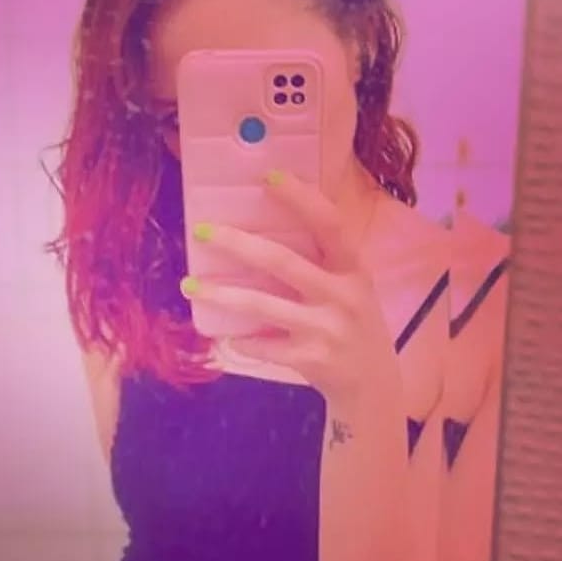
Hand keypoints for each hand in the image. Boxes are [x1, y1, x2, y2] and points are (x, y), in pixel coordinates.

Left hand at [180, 170, 394, 403]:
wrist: (373, 384)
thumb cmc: (352, 323)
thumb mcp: (351, 286)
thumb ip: (322, 261)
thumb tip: (265, 229)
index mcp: (353, 269)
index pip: (330, 224)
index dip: (301, 198)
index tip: (268, 176)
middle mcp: (343, 295)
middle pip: (283, 261)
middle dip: (238, 243)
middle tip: (201, 230)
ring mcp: (327, 328)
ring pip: (263, 305)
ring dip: (222, 294)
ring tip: (189, 284)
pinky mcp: (311, 359)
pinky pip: (264, 346)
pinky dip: (242, 341)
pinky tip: (225, 338)